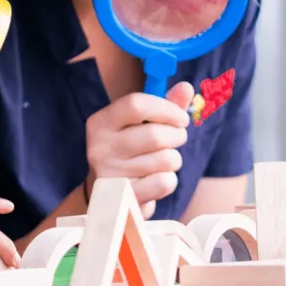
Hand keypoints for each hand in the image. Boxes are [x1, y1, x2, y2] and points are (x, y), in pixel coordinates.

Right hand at [85, 82, 194, 217]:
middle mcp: (99, 148)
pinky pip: (164, 182)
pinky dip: (169, 181)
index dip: (166, 109)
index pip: (136, 104)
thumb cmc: (130, 152)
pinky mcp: (124, 198)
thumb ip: (163, 105)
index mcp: (100, 123)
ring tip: (163, 161)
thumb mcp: (140, 125)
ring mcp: (110, 175)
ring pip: (165, 160)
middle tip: (176, 139)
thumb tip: (186, 87)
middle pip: (155, 135)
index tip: (181, 118)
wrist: (109, 197)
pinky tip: (157, 180)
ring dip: (174, 160)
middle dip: (177, 136)